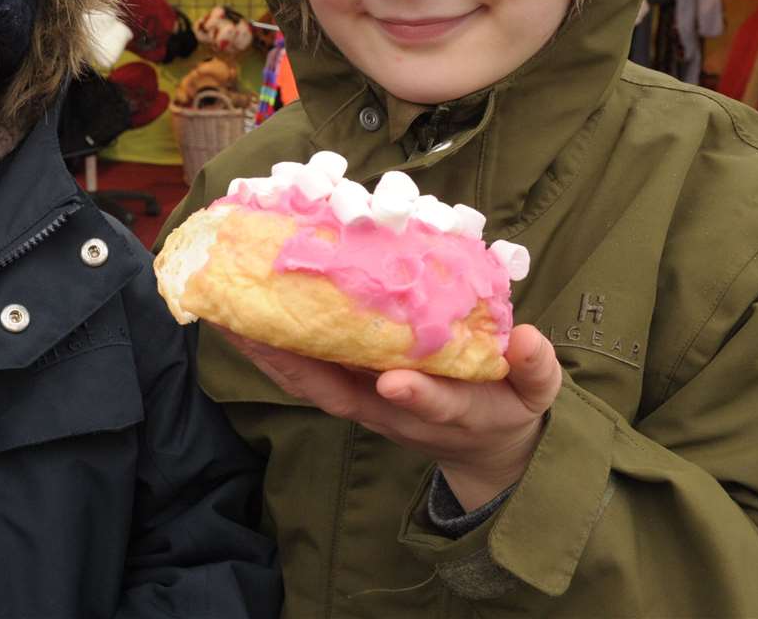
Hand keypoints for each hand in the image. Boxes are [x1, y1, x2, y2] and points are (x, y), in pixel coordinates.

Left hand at [219, 325, 561, 509]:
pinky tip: (240, 318)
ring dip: (264, 351)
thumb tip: (530, 338)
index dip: (415, 393)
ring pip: (308, 382)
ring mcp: (364, 402)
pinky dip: (270, 349)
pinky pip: (304, 372)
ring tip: (222, 310)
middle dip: (289, 361)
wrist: (483, 447)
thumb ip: (536, 368)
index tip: (396, 378)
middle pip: (336, 392)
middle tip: (245, 322)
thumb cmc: (506, 409)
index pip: (430, 403)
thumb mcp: (534, 394)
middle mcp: (392, 409)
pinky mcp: (348, 391)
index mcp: (448, 409)